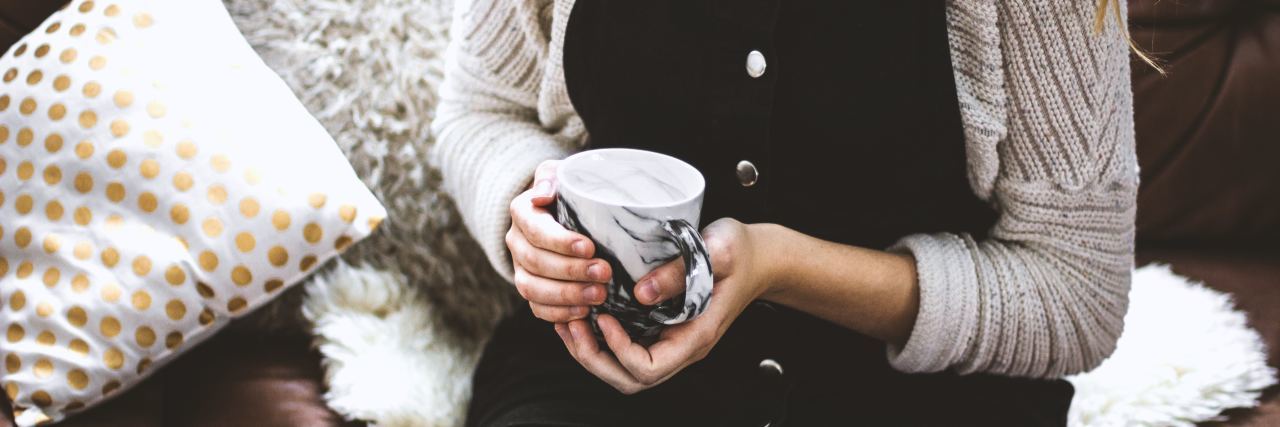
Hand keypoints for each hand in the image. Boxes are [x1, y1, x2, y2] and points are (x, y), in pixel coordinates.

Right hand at [507, 160, 612, 322]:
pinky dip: (559, 313)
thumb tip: (542, 195)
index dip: (561, 242)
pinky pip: (536, 307)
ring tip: (599, 296)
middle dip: (571, 271)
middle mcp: (516, 241)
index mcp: (523, 212)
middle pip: (535, 262)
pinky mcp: (531, 289)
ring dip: (566, 295)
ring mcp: (520, 268)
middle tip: (604, 274)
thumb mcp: (563, 173)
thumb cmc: (570, 190)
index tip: (590, 247)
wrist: (567, 211)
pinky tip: (584, 312)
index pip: (535, 230)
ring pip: (532, 288)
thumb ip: (551, 177)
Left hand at [554, 218, 778, 393]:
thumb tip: (641, 293)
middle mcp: (682, 346)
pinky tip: (582, 314)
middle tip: (571, 324)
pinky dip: (598, 339)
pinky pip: (626, 349)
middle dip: (594, 359)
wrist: (760, 257)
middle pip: (630, 379)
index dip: (620, 349)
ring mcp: (672, 340)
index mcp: (697, 336)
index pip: (650, 368)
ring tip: (568, 322)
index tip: (604, 316)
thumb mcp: (718, 250)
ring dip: (591, 352)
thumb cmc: (742, 252)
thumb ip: (681, 271)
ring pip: (623, 370)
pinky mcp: (662, 329)